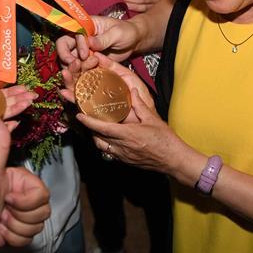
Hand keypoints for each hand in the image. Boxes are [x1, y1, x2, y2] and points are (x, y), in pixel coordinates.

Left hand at [0, 119, 49, 251]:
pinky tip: (0, 231)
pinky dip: (13, 239)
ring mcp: (22, 215)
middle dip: (20, 216)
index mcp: (21, 181)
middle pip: (43, 211)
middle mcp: (24, 196)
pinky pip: (29, 239)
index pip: (43, 194)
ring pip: (37, 227)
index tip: (7, 198)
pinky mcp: (18, 231)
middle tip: (1, 211)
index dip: (26, 200)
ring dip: (15, 228)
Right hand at [56, 15, 142, 67]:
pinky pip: (79, 68)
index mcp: (87, 26)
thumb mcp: (118, 33)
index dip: (76, 45)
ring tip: (84, 72)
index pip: (73, 33)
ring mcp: (84, 49)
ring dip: (73, 67)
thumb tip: (89, 42)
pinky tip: (86, 78)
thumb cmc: (127, 32)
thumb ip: (104, 38)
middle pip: (64, 46)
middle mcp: (82, 37)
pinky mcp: (88, 61)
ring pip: (69, 59)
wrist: (134, 42)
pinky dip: (79, 73)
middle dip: (66, 57)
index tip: (85, 55)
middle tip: (75, 66)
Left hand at [73, 54, 182, 173]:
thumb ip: (140, 105)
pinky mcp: (126, 161)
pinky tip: (108, 138)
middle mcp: (122, 147)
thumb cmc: (166, 140)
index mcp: (128, 135)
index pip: (102, 128)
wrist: (174, 160)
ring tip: (95, 127)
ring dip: (96, 138)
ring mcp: (123, 156)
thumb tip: (132, 91)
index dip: (89, 122)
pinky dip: (105, 145)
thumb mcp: (153, 119)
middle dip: (89, 129)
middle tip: (85, 118)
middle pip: (98, 138)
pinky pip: (110, 153)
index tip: (79, 115)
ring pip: (102, 147)